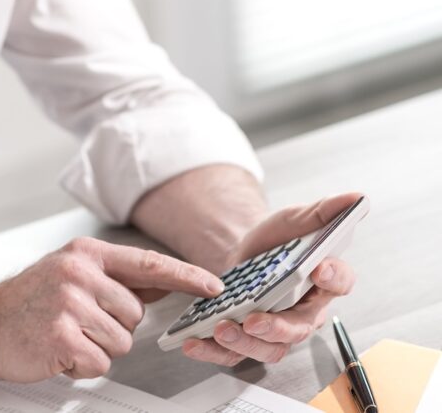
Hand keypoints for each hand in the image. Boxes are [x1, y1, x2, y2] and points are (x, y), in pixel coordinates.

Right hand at [0, 237, 223, 381]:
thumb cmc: (23, 302)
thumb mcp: (68, 274)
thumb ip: (113, 278)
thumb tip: (159, 283)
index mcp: (84, 254)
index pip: (148, 264)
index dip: (185, 276)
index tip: (213, 286)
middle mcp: (79, 273)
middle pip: (135, 314)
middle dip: (112, 327)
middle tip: (76, 323)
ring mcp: (69, 303)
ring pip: (121, 341)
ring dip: (97, 348)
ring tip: (64, 335)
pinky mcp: (62, 335)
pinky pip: (99, 362)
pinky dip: (81, 365)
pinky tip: (57, 350)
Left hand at [182, 192, 361, 365]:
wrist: (243, 255)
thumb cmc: (277, 242)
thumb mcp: (294, 220)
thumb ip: (322, 211)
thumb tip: (355, 196)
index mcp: (324, 281)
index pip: (339, 282)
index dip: (333, 276)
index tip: (319, 267)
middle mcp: (305, 312)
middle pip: (300, 328)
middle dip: (277, 327)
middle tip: (255, 320)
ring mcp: (278, 330)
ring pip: (270, 348)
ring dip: (245, 343)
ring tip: (221, 329)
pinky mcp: (249, 339)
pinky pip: (236, 353)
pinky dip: (214, 351)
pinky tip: (194, 343)